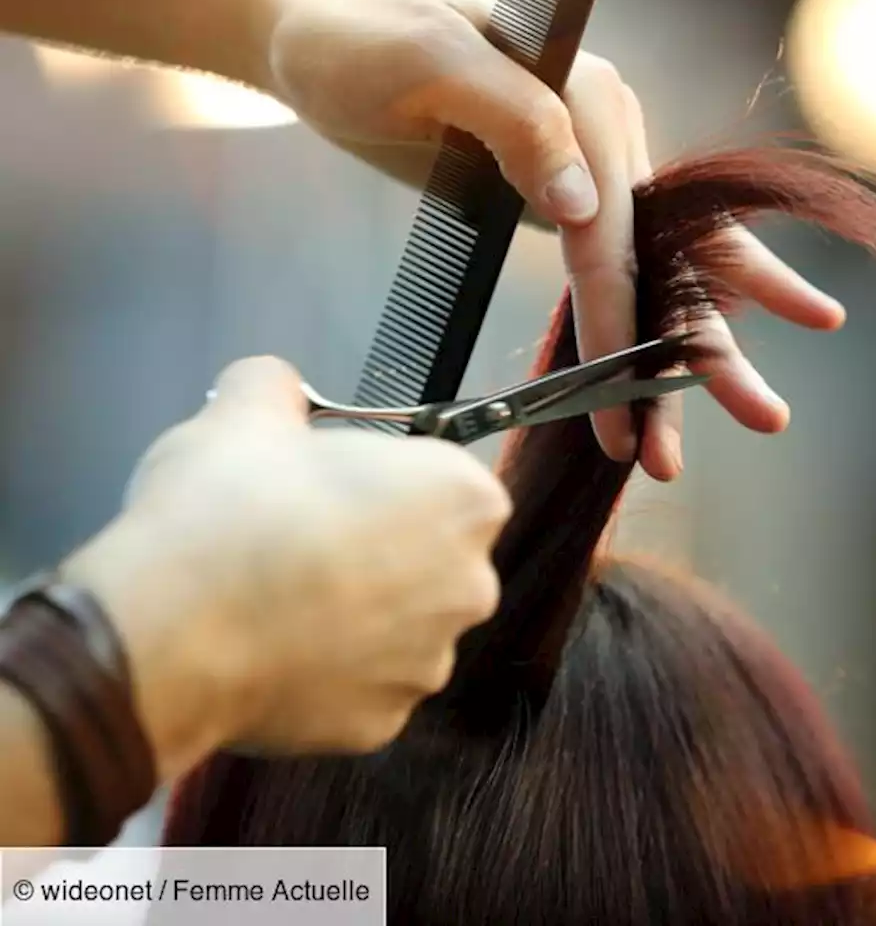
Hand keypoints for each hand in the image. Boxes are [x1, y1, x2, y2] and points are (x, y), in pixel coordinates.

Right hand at [62, 356, 508, 775]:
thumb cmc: (227, 512)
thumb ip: (278, 386)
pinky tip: (276, 652)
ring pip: (400, 629)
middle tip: (306, 541)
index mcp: (464, 500)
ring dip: (358, 617)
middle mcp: (470, 586)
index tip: (339, 485)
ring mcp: (429, 664)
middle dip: (383, 551)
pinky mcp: (383, 726)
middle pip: (433, 559)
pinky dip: (329, 675)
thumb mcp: (244, 413)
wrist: (169, 632)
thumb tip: (275, 385)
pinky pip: (362, 688)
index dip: (389, 480)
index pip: (447, 481)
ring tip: (281, 601)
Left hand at [261, 0, 845, 479]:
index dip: (623, 322)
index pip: (616, 230)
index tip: (621, 402)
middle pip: (674, 256)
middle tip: (765, 417)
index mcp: (589, 99)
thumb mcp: (429, 63)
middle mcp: (606, 136)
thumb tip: (580, 206)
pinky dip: (635, 338)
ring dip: (681, 362)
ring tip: (684, 448)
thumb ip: (517, 122)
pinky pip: (613, 276)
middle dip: (709, 349)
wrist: (318, 31)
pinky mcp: (559, 199)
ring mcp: (589, 171)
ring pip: (656, 276)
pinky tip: (660, 388)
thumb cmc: (361, 38)